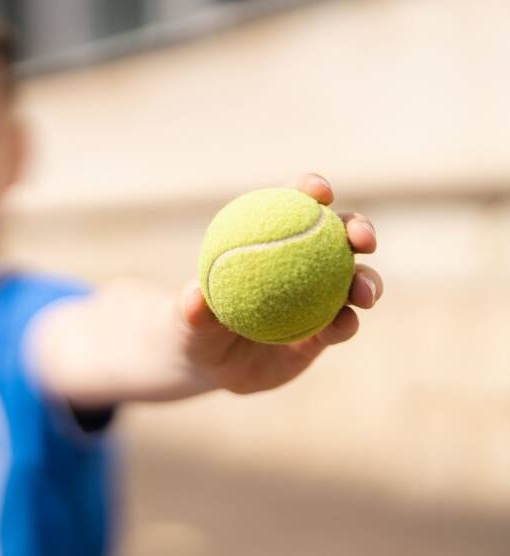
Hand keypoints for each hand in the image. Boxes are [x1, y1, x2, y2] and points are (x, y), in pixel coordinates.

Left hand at [180, 173, 382, 394]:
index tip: (320, 192)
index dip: (310, 190)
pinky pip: (342, 326)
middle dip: (359, 228)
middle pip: (338, 236)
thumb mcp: (186, 319)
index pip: (292, 204)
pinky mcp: (325, 332)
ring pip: (354, 281)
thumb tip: (195, 297)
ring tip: (364, 293)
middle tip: (361, 238)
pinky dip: (347, 323)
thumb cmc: (194, 326)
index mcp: (271, 239)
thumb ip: (192, 308)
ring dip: (368, 281)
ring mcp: (319, 298)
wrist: (210, 364)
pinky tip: (347, 323)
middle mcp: (302, 263)